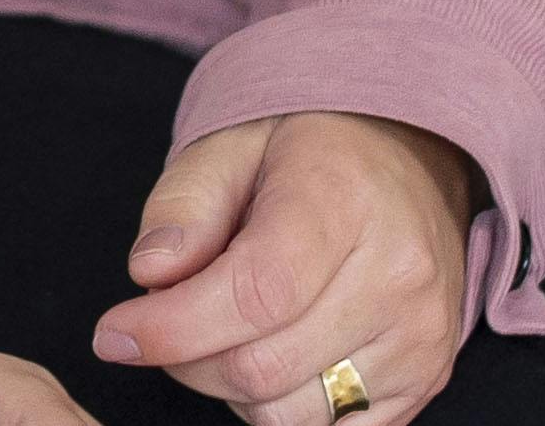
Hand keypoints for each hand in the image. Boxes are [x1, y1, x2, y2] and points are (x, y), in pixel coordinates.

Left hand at [88, 111, 476, 424]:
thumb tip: (150, 273)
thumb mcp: (231, 144)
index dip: (173, 327)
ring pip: (289, 413)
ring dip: (232, 386)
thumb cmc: (309, 153)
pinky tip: (276, 352)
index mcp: (345, 198)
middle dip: (187, 357)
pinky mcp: (427, 379)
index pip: (255, 293)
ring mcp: (421, 336)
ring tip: (232, 326)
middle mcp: (399, 273)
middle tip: (170, 317)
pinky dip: (281, 406)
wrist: (409, 162)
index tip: (116, 333)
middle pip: (262, 366)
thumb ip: (182, 205)